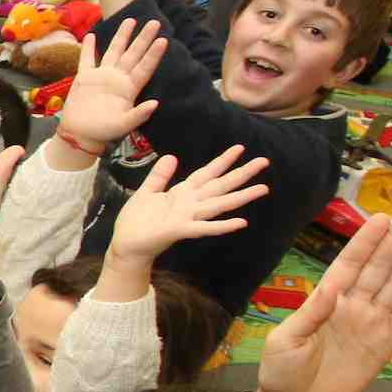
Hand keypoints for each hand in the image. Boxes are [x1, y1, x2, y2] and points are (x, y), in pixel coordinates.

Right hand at [55, 18, 167, 150]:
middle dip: (143, 38)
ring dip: (122, 36)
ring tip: (130, 20)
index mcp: (129, 89)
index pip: (144, 68)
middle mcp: (118, 79)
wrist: (80, 134)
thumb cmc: (103, 131)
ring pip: (114, 51)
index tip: (163, 40)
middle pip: (133, 54)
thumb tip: (155, 104)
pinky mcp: (85, 78)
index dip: (153, 54)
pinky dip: (89, 48)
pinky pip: (87, 59)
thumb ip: (138, 115)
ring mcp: (101, 76)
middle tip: (154, 22)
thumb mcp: (123, 125)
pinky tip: (92, 35)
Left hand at [108, 147, 269, 264]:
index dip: (222, 161)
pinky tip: (241, 222)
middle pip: (220, 185)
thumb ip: (160, 176)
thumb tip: (172, 156)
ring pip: (218, 205)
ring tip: (263, 189)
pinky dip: (222, 226)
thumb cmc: (137, 220)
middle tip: (264, 161)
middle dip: (241, 174)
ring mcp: (187, 217)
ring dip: (241, 197)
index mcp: (182, 193)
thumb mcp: (147, 191)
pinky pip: (203, 228)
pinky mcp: (179, 230)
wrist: (126, 244)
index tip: (240, 147)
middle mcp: (189, 204)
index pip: (206, 173)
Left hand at [254, 210, 391, 391]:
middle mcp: (352, 305)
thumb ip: (310, 314)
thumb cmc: (281, 370)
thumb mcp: (285, 340)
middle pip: (378, 267)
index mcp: (325, 299)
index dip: (365, 242)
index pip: (349, 264)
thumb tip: (330, 290)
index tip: (381, 218)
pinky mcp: (385, 345)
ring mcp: (371, 323)